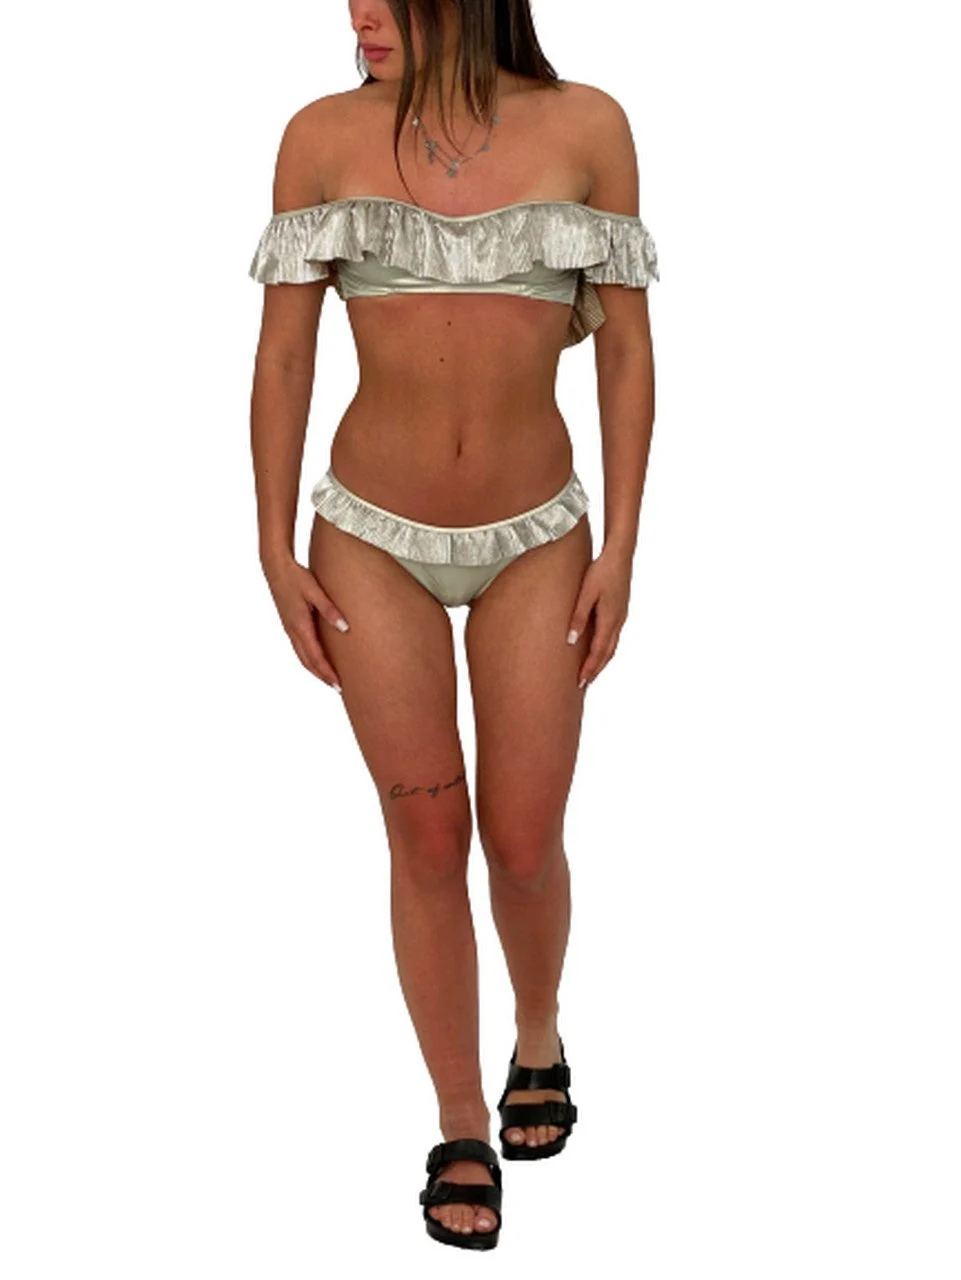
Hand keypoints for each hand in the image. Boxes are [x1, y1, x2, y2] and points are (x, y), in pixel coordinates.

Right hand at [262, 555, 349, 690]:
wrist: (275, 568)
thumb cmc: (296, 577)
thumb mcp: (315, 591)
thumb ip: (330, 610)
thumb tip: (345, 627)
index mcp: (299, 625)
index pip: (316, 656)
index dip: (327, 672)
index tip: (338, 684)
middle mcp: (293, 631)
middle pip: (308, 662)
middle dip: (323, 676)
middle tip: (338, 688)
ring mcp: (289, 629)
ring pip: (302, 656)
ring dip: (316, 670)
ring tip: (330, 679)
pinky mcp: (290, 624)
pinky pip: (300, 648)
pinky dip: (309, 659)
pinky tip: (318, 660)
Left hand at [567, 547, 632, 689]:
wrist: (620, 554)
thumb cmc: (602, 571)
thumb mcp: (586, 593)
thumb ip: (579, 617)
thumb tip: (570, 641)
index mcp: (610, 619)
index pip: (598, 651)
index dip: (589, 668)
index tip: (580, 683)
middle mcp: (618, 621)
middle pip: (607, 653)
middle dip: (595, 669)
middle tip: (583, 684)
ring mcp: (621, 616)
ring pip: (611, 645)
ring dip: (601, 660)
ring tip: (590, 671)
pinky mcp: (620, 610)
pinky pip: (613, 636)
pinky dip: (605, 648)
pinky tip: (598, 648)